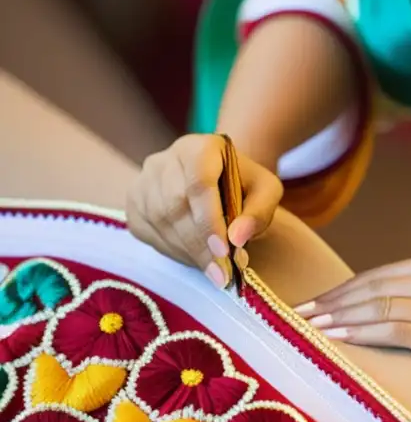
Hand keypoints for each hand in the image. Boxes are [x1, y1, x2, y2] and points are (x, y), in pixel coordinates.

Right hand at [125, 134, 282, 286]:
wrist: (220, 178)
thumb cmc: (245, 184)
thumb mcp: (266, 191)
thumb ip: (259, 211)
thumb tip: (237, 239)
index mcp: (198, 147)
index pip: (199, 184)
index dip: (209, 220)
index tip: (224, 252)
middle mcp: (164, 160)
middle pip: (175, 205)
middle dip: (200, 244)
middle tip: (222, 273)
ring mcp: (143, 180)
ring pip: (159, 221)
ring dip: (187, 251)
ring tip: (213, 270)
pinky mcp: (133, 202)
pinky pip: (146, 231)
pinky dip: (171, 250)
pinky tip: (194, 259)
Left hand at [294, 249, 410, 381]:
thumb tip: (387, 305)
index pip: (381, 273)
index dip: (346, 286)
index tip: (320, 298)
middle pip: (374, 286)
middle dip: (334, 300)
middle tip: (302, 312)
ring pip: (380, 307)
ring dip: (341, 317)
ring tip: (313, 326)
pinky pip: (396, 331)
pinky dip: (363, 333)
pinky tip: (341, 338)